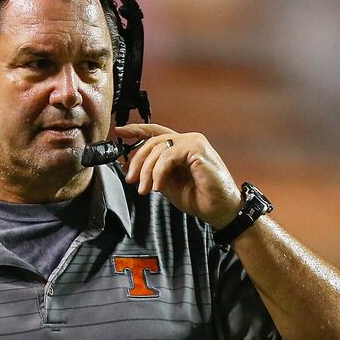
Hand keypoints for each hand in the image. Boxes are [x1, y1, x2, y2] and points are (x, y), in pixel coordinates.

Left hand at [114, 123, 241, 229]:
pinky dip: (159, 172)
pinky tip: (159, 187)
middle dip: (137, 162)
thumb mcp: (168, 183)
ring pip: (158, 149)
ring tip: (146, 189)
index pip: (155, 132)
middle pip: (152, 142)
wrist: (220, 210)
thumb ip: (154, 171)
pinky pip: (168, 156)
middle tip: (131, 180)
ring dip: (147, 171)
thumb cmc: (199, 197)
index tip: (119, 132)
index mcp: (181, 146)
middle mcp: (188, 140)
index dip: (136, 130)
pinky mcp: (198, 150)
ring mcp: (194, 142)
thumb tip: (135, 169)